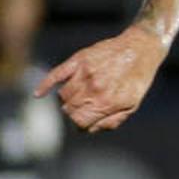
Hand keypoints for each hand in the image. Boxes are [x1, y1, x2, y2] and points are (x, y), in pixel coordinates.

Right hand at [37, 25, 167, 131]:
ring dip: (68, 99)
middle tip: (86, 106)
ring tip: (81, 95)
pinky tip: (38, 94)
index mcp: (105, 102)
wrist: (140, 48)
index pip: (79, 122)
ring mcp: (84, 73)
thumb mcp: (132, 105)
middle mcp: (92, 88)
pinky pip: (56, 75)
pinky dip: (45, 85)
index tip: (86, 120)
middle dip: (75, 112)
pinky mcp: (78, 60)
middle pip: (69, 110)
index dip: (81, 124)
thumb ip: (111, 121)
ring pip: (62, 95)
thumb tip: (89, 130)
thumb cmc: (137, 79)